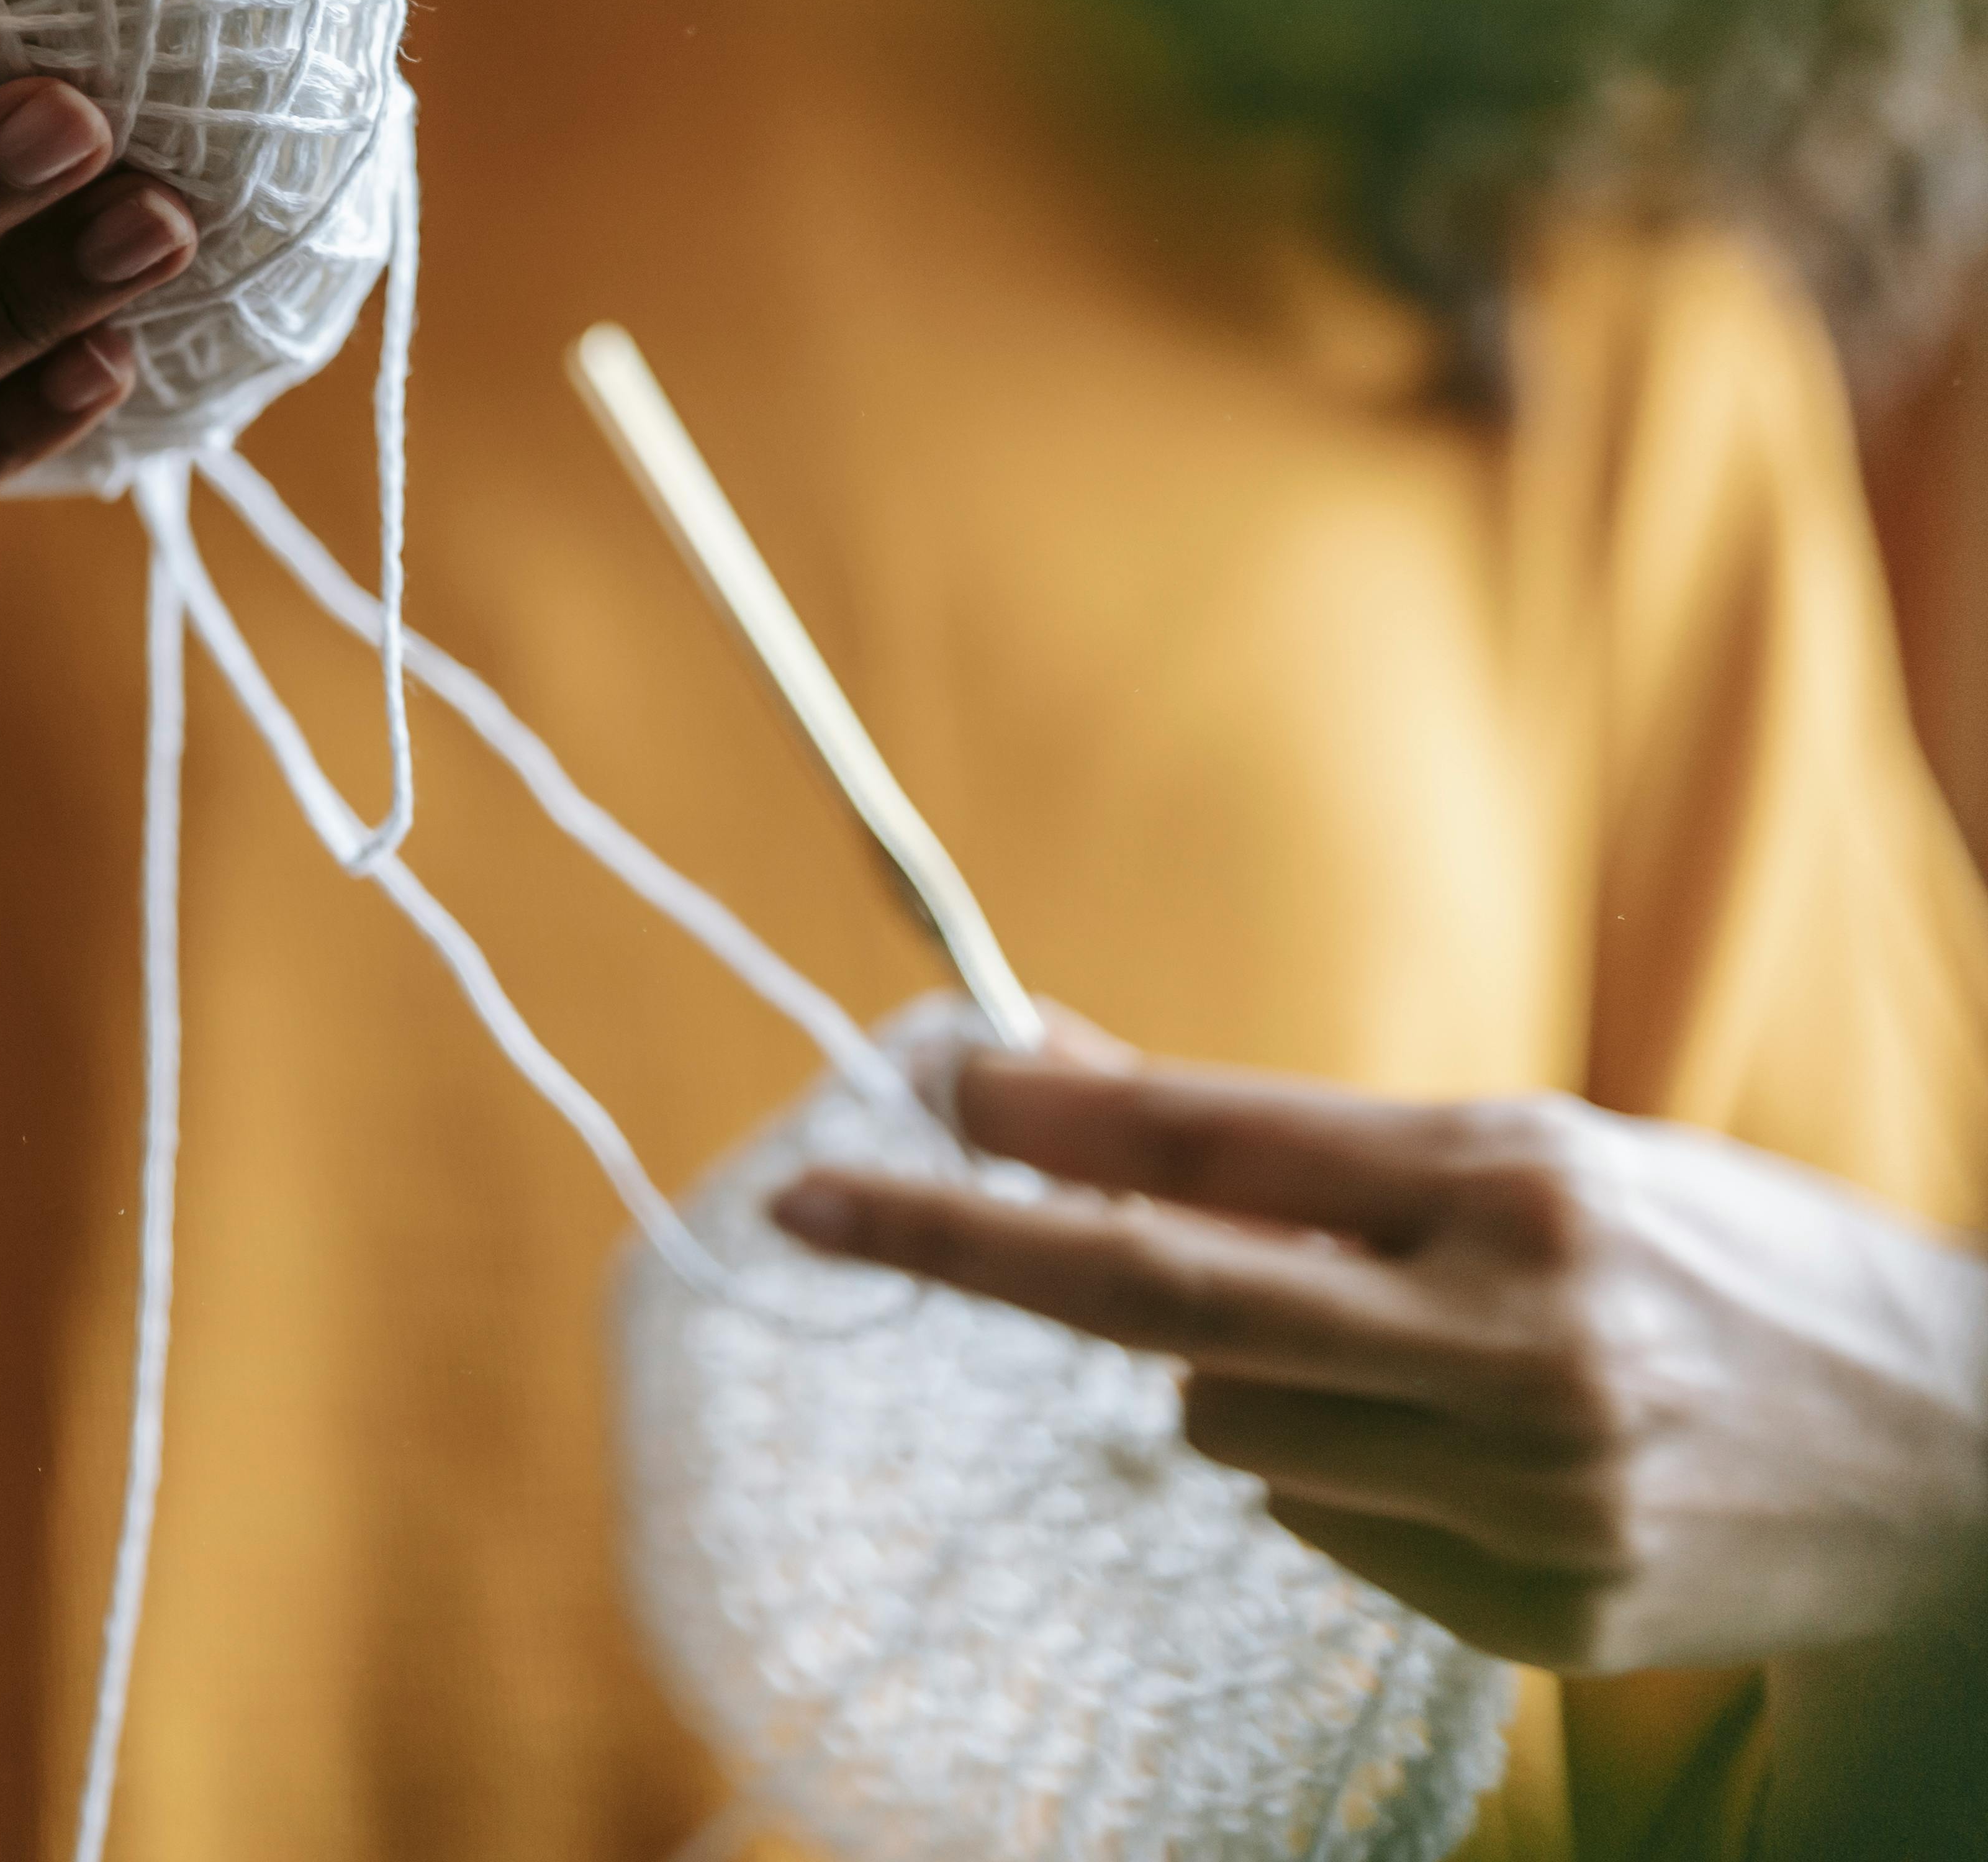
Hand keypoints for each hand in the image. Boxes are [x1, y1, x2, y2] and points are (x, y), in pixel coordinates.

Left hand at [770, 1030, 1987, 1670]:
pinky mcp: (1538, 1609)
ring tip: (1390, 1352)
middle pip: (1162, 1293)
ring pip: (1225, 1427)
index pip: (1216, 1145)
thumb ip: (1295, 1141)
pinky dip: (1342, 1475)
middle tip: (818, 1208)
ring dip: (1239, 1377)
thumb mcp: (1526, 1153)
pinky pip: (1323, 1524)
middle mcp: (1514, 1335)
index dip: (1045, 1123)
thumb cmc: (1710, 1268)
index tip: (917, 1091)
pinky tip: (1467, 1451)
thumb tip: (1059, 1083)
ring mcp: (1525, 1490)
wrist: (1954, 1459)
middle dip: (968, 1243)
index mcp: (1516, 1182)